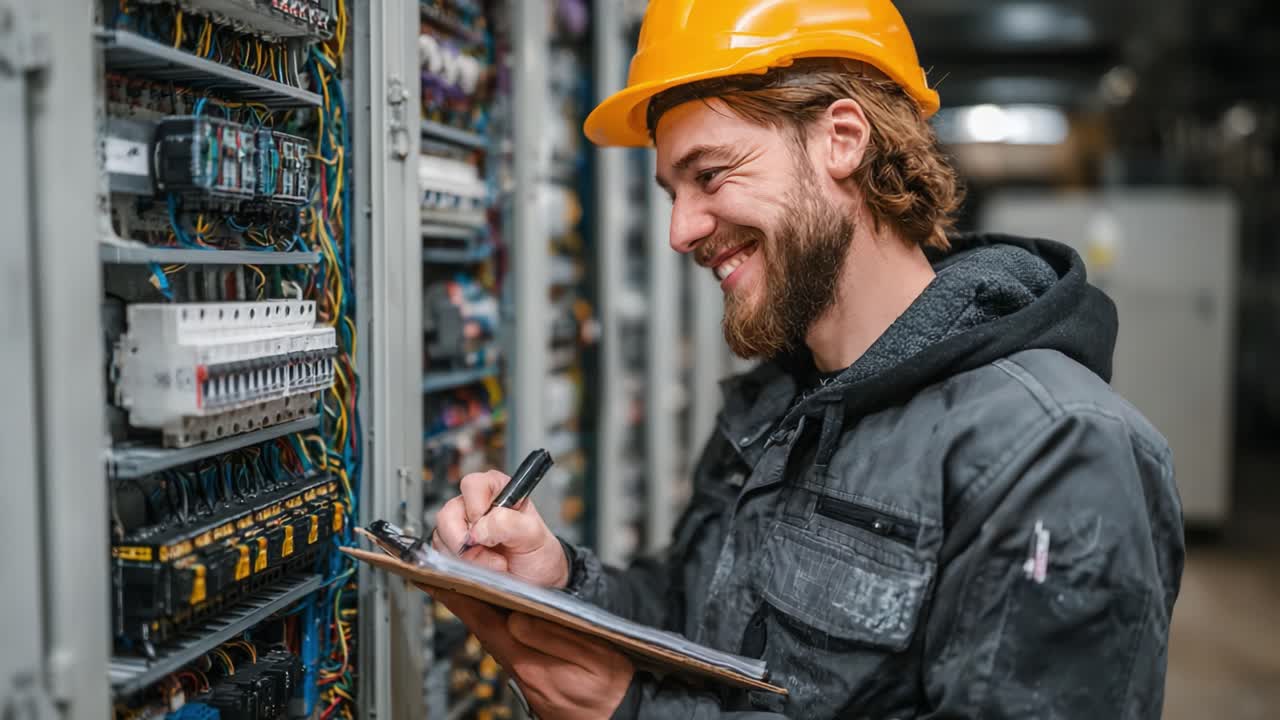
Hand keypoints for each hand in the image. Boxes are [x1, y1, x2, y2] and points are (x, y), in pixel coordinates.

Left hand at [431, 588, 633, 719]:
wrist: (619, 717)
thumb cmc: (609, 687)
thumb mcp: (593, 656)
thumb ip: (554, 637)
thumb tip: (518, 618)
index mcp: (531, 663)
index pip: (484, 623)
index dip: (458, 600)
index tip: (434, 579)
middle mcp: (520, 672)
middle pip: (484, 630)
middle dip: (465, 603)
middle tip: (441, 577)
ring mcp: (524, 680)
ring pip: (496, 640)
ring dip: (482, 615)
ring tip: (467, 589)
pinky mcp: (529, 684)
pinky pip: (509, 652)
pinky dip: (499, 631)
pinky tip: (501, 618)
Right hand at [433, 469, 569, 587]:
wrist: (536, 581)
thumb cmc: (538, 553)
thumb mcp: (535, 536)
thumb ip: (510, 524)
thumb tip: (479, 528)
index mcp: (497, 490)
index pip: (472, 485)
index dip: (475, 508)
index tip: (485, 529)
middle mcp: (475, 505)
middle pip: (449, 513)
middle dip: (466, 541)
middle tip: (488, 553)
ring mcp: (461, 527)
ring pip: (442, 536)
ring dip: (466, 557)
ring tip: (492, 564)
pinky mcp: (453, 548)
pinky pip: (442, 555)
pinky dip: (459, 567)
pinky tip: (480, 569)